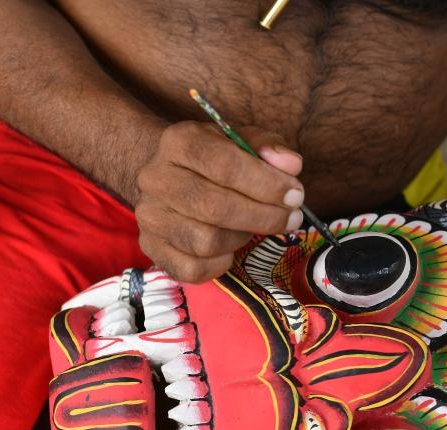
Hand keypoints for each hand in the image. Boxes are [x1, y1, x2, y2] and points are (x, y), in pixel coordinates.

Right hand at [135, 121, 304, 282]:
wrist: (172, 177)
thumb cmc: (216, 161)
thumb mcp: (242, 142)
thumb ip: (269, 148)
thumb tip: (291, 166)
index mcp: (180, 142)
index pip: (225, 165)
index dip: (267, 184)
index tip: (296, 195)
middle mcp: (156, 178)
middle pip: (215, 207)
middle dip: (264, 217)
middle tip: (292, 218)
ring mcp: (150, 216)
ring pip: (206, 241)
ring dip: (242, 238)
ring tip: (254, 227)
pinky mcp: (153, 248)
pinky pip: (193, 270)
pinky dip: (220, 264)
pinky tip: (231, 248)